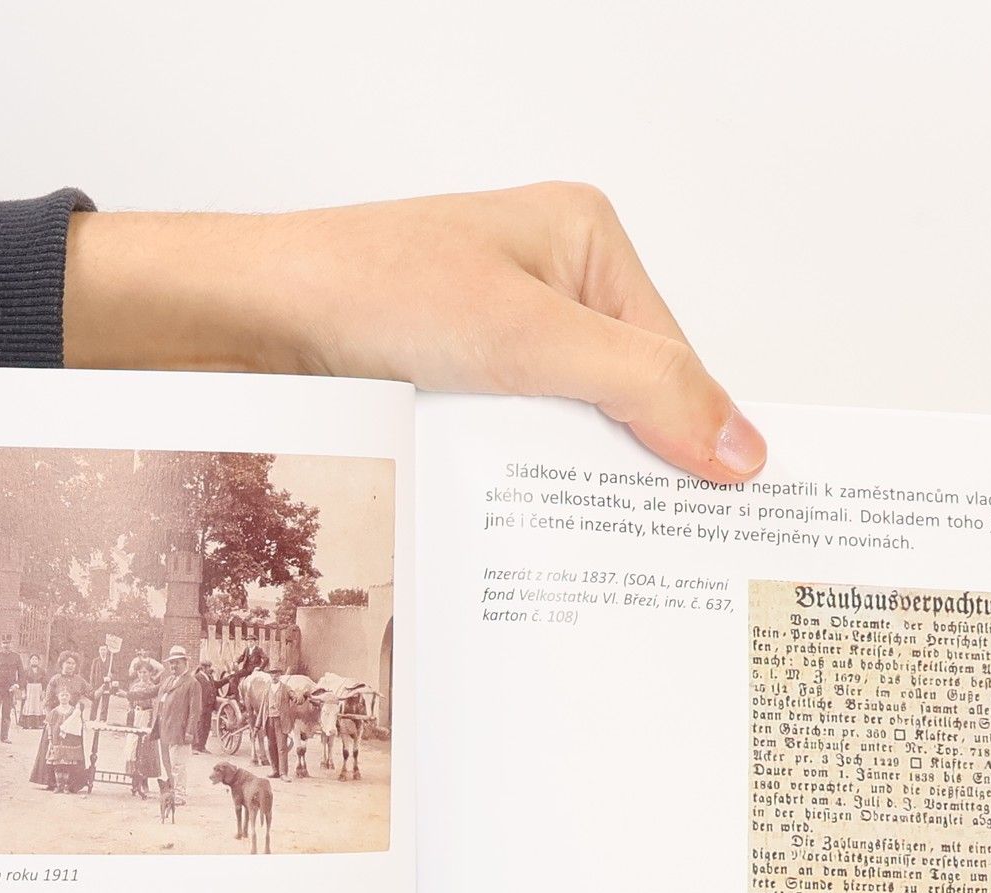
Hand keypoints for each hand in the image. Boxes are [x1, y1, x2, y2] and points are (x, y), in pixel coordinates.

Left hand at [64, 184, 764, 482]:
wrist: (251, 322)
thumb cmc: (367, 291)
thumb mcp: (527, 340)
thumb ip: (641, 387)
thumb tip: (739, 445)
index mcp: (585, 241)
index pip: (672, 358)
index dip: (692, 438)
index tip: (722, 516)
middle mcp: (549, 286)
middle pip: (626, 402)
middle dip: (628, 469)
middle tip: (655, 552)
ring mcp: (499, 340)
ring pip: (569, 434)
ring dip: (566, 486)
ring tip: (585, 547)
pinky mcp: (456, 389)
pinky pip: (516, 450)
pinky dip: (520, 489)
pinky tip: (520, 527)